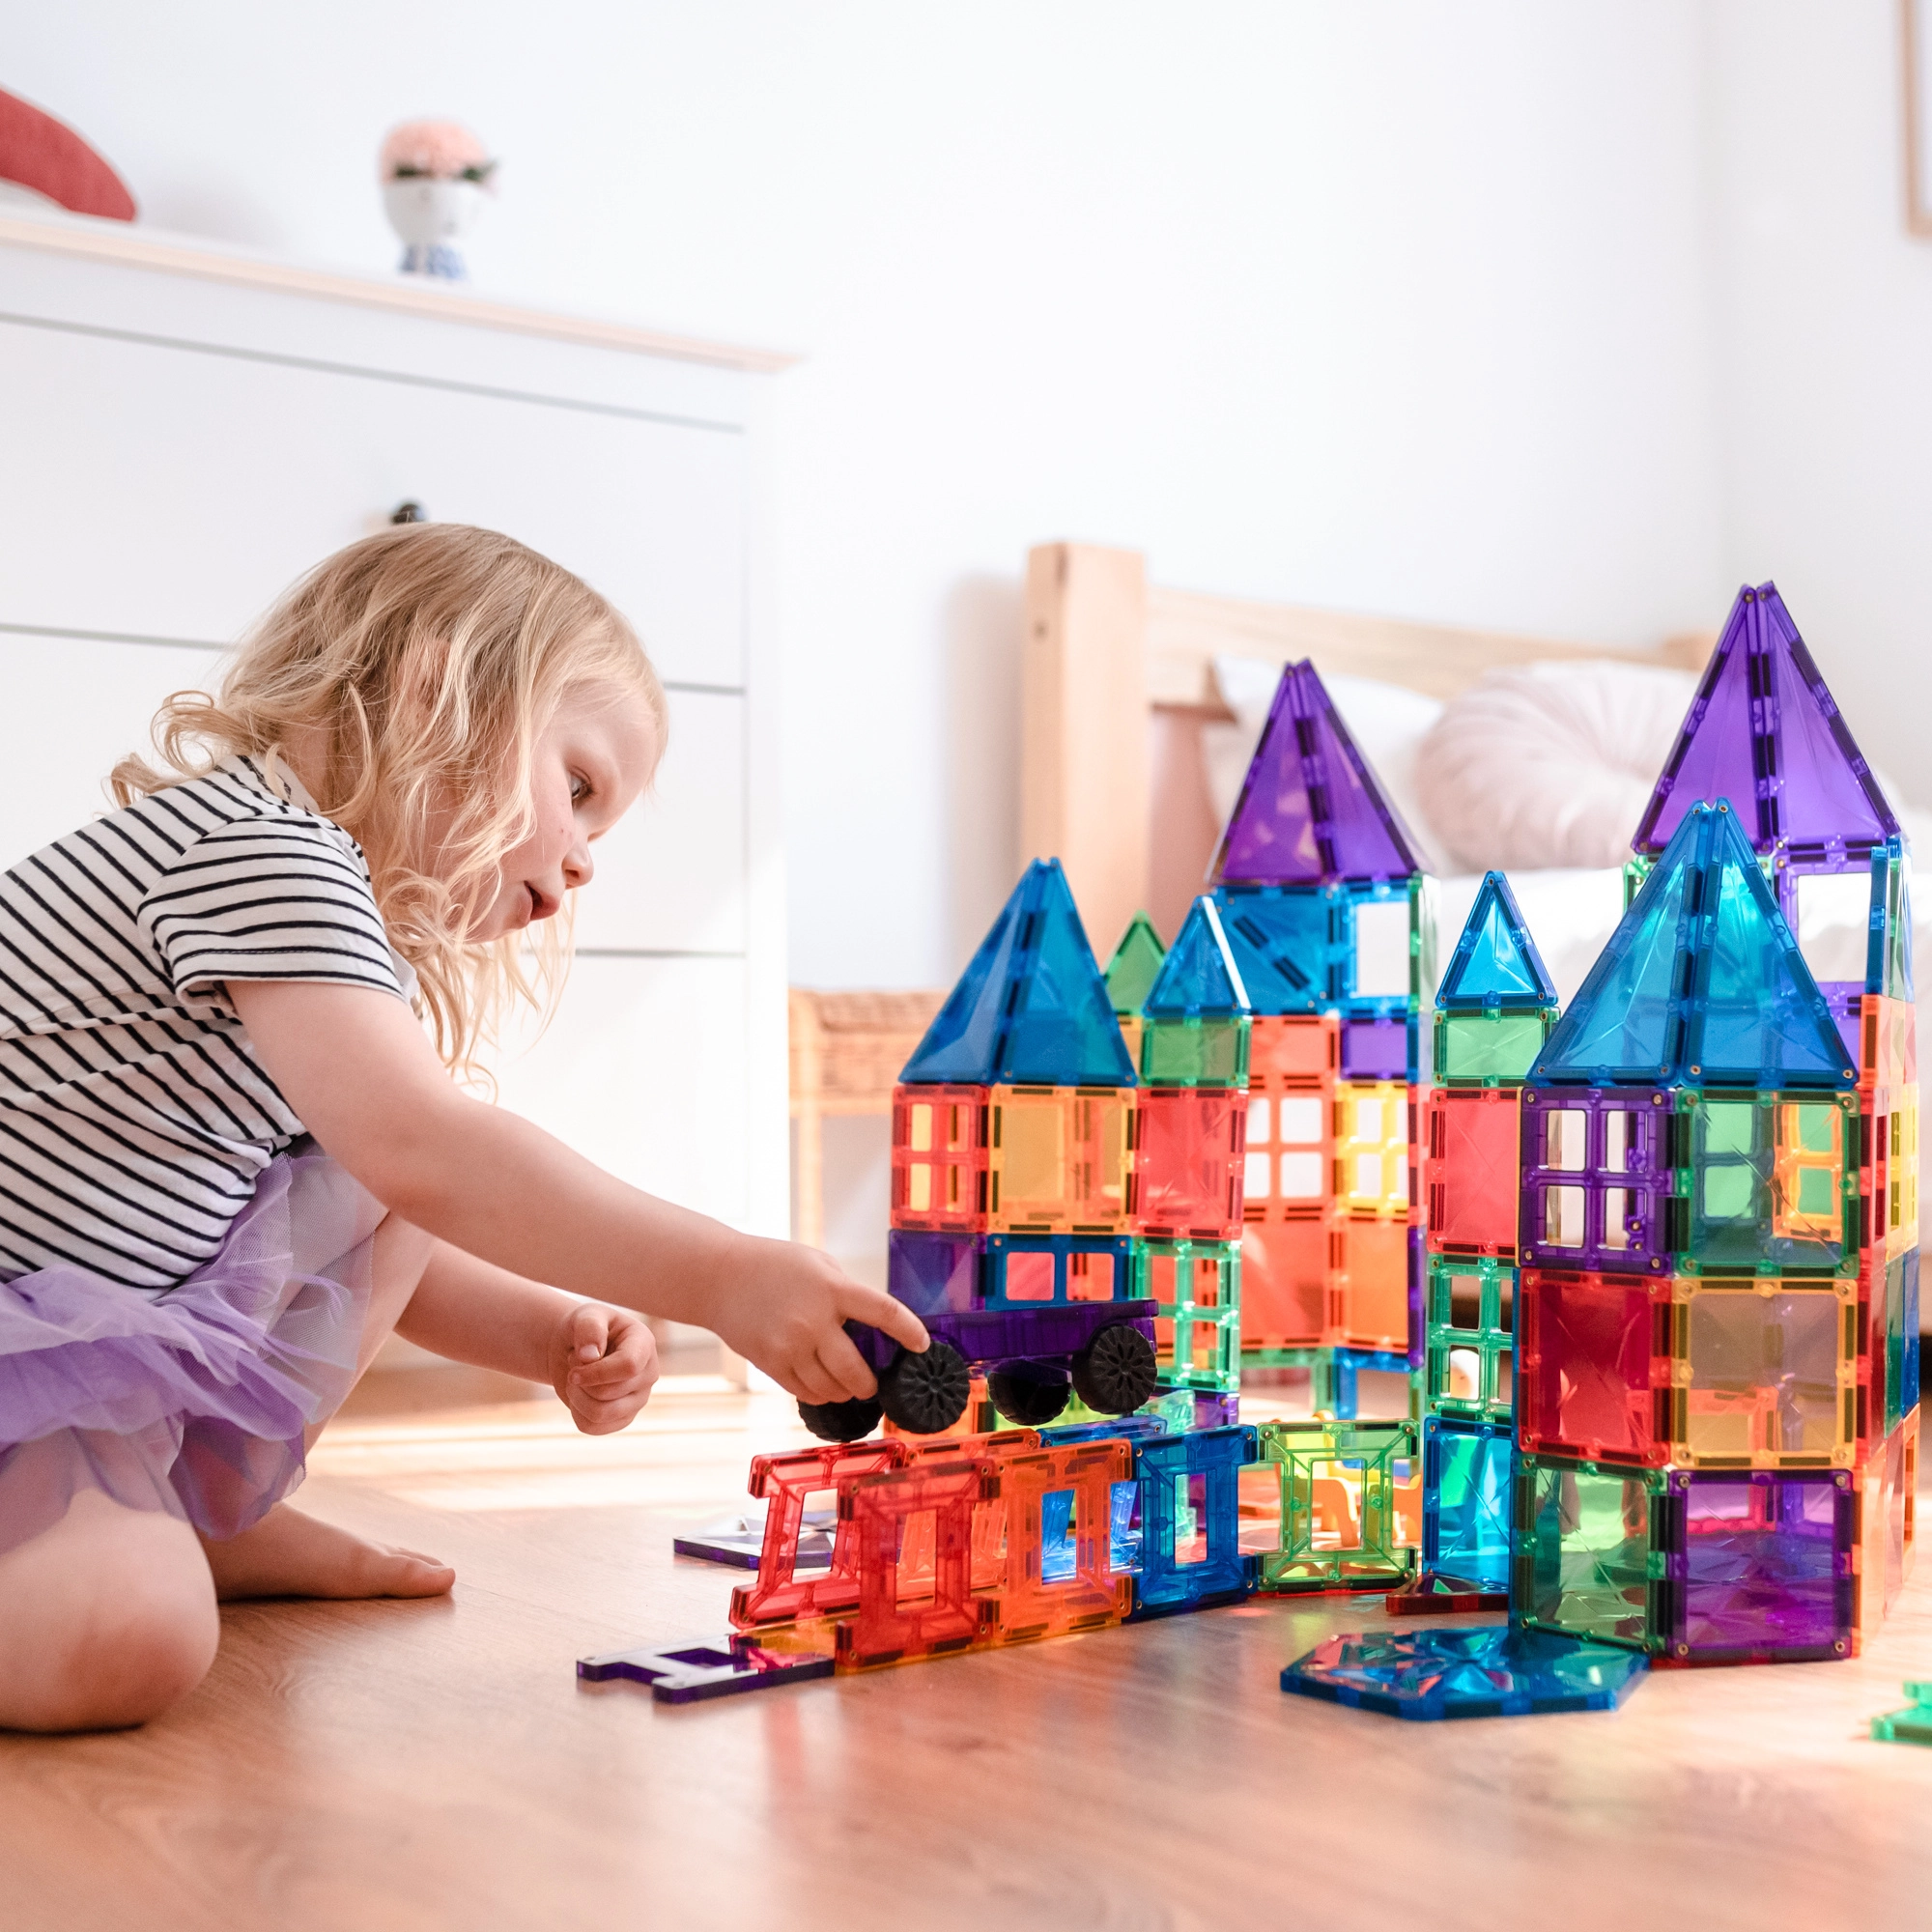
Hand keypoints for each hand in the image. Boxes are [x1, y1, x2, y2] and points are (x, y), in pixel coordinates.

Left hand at [548, 1301, 659, 1435]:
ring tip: (575, 1381)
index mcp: (644, 1344)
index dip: (597, 1372)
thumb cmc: (585, 1329)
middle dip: (580, 1381)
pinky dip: (576, 1412)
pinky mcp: (623, 1418)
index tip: (574, 1369)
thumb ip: (590, 1328)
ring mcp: (638, 1399)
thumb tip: (590, 1356)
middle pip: (610, 1393)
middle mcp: (648, 1374)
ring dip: (576, 1398)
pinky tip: (579, 1396)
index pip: (629, 1366)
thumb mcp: (586, 1317)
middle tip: (574, 1365)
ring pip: (600, 1414)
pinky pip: (592, 1427)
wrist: (576, 1348)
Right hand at [707, 1235, 929, 1403]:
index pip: (885, 1313)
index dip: (910, 1332)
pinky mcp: (771, 1363)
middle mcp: (813, 1320)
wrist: (720, 1277)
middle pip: (856, 1370)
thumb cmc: (773, 1265)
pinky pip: (805, 1391)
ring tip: (846, 1386)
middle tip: (872, 1382)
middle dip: (870, 1383)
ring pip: (831, 1388)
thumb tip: (872, 1323)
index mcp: (832, 1288)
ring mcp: (790, 1346)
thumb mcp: (818, 1264)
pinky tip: (821, 1384)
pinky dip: (819, 1392)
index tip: (922, 1346)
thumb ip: (845, 1291)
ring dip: (845, 1391)